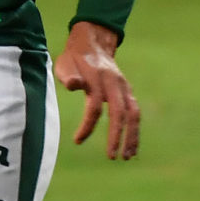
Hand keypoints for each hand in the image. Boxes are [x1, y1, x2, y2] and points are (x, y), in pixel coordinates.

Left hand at [53, 21, 139, 159]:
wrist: (92, 44)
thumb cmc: (73, 58)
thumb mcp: (64, 63)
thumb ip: (69, 75)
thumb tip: (74, 85)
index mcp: (97, 78)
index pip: (95, 107)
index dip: (87, 125)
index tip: (77, 140)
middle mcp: (114, 83)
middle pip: (120, 112)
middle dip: (117, 136)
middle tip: (111, 157)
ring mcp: (124, 87)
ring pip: (133, 114)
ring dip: (132, 136)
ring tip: (126, 157)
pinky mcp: (128, 92)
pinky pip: (135, 113)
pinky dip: (135, 130)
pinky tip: (131, 147)